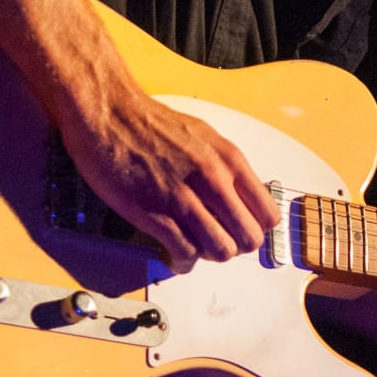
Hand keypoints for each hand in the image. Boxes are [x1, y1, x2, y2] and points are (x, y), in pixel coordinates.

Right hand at [57, 85, 280, 270]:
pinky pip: (185, 253)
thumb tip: (235, 197)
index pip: (267, 214)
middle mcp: (213, 180)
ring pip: (221, 250)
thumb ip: (224, 168)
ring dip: (209, 257)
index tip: (239, 230)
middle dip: (235, 248)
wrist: (108, 113)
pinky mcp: (155, 213)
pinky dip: (183, 263)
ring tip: (195, 250)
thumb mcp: (204, 137)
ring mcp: (184, 198)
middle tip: (217, 243)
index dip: (254, 228)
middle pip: (249, 238)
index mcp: (229, 161)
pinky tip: (176, 257)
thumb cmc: (151, 123)